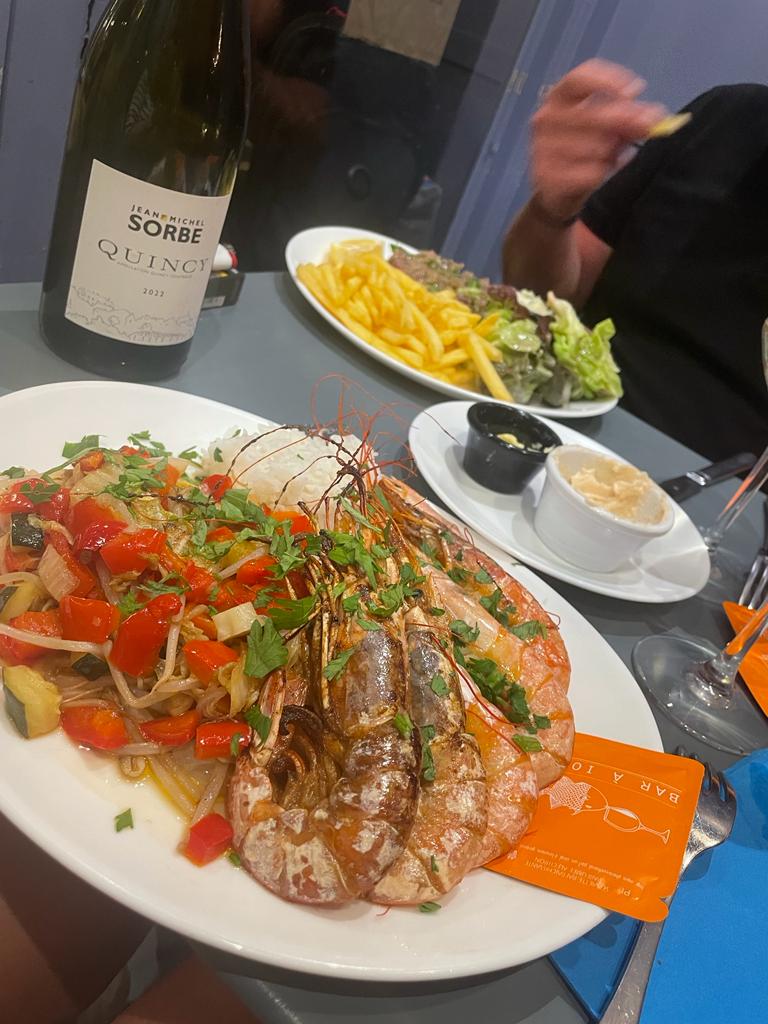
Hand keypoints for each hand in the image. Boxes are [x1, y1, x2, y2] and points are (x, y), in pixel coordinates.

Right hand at [529, 60, 666, 221]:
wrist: (556, 191)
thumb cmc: (583, 150)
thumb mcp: (609, 128)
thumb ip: (630, 117)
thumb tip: (654, 116)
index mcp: (559, 96)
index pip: (579, 78)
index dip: (608, 80)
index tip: (634, 91)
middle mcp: (545, 118)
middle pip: (591, 113)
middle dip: (624, 120)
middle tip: (646, 127)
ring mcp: (542, 147)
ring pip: (593, 147)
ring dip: (611, 153)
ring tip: (611, 158)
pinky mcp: (545, 175)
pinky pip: (587, 173)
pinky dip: (601, 173)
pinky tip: (602, 173)